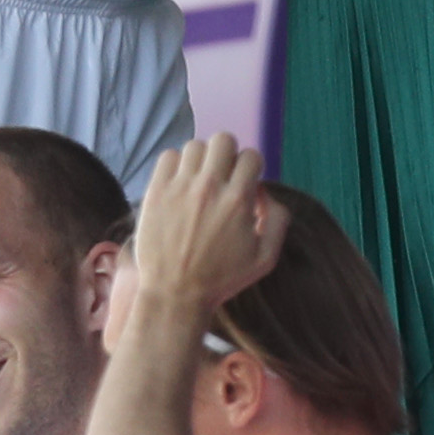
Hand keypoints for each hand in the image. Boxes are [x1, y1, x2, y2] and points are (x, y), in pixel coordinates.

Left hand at [121, 136, 283, 339]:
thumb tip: (265, 192)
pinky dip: (176, 164)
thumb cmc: (222, 278)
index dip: (251, 168)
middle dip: (228, 154)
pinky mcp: (156, 192)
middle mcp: (209, 187)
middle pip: (223, 140)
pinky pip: (168, 157)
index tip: (244, 183)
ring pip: (195, 145)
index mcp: (238, 199)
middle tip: (223, 175)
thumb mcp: (265, 257)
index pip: (251, 156)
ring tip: (200, 180)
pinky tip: (179, 183)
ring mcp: (180, 187)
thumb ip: (277, 220)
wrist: (175, 294)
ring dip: (202, 159)